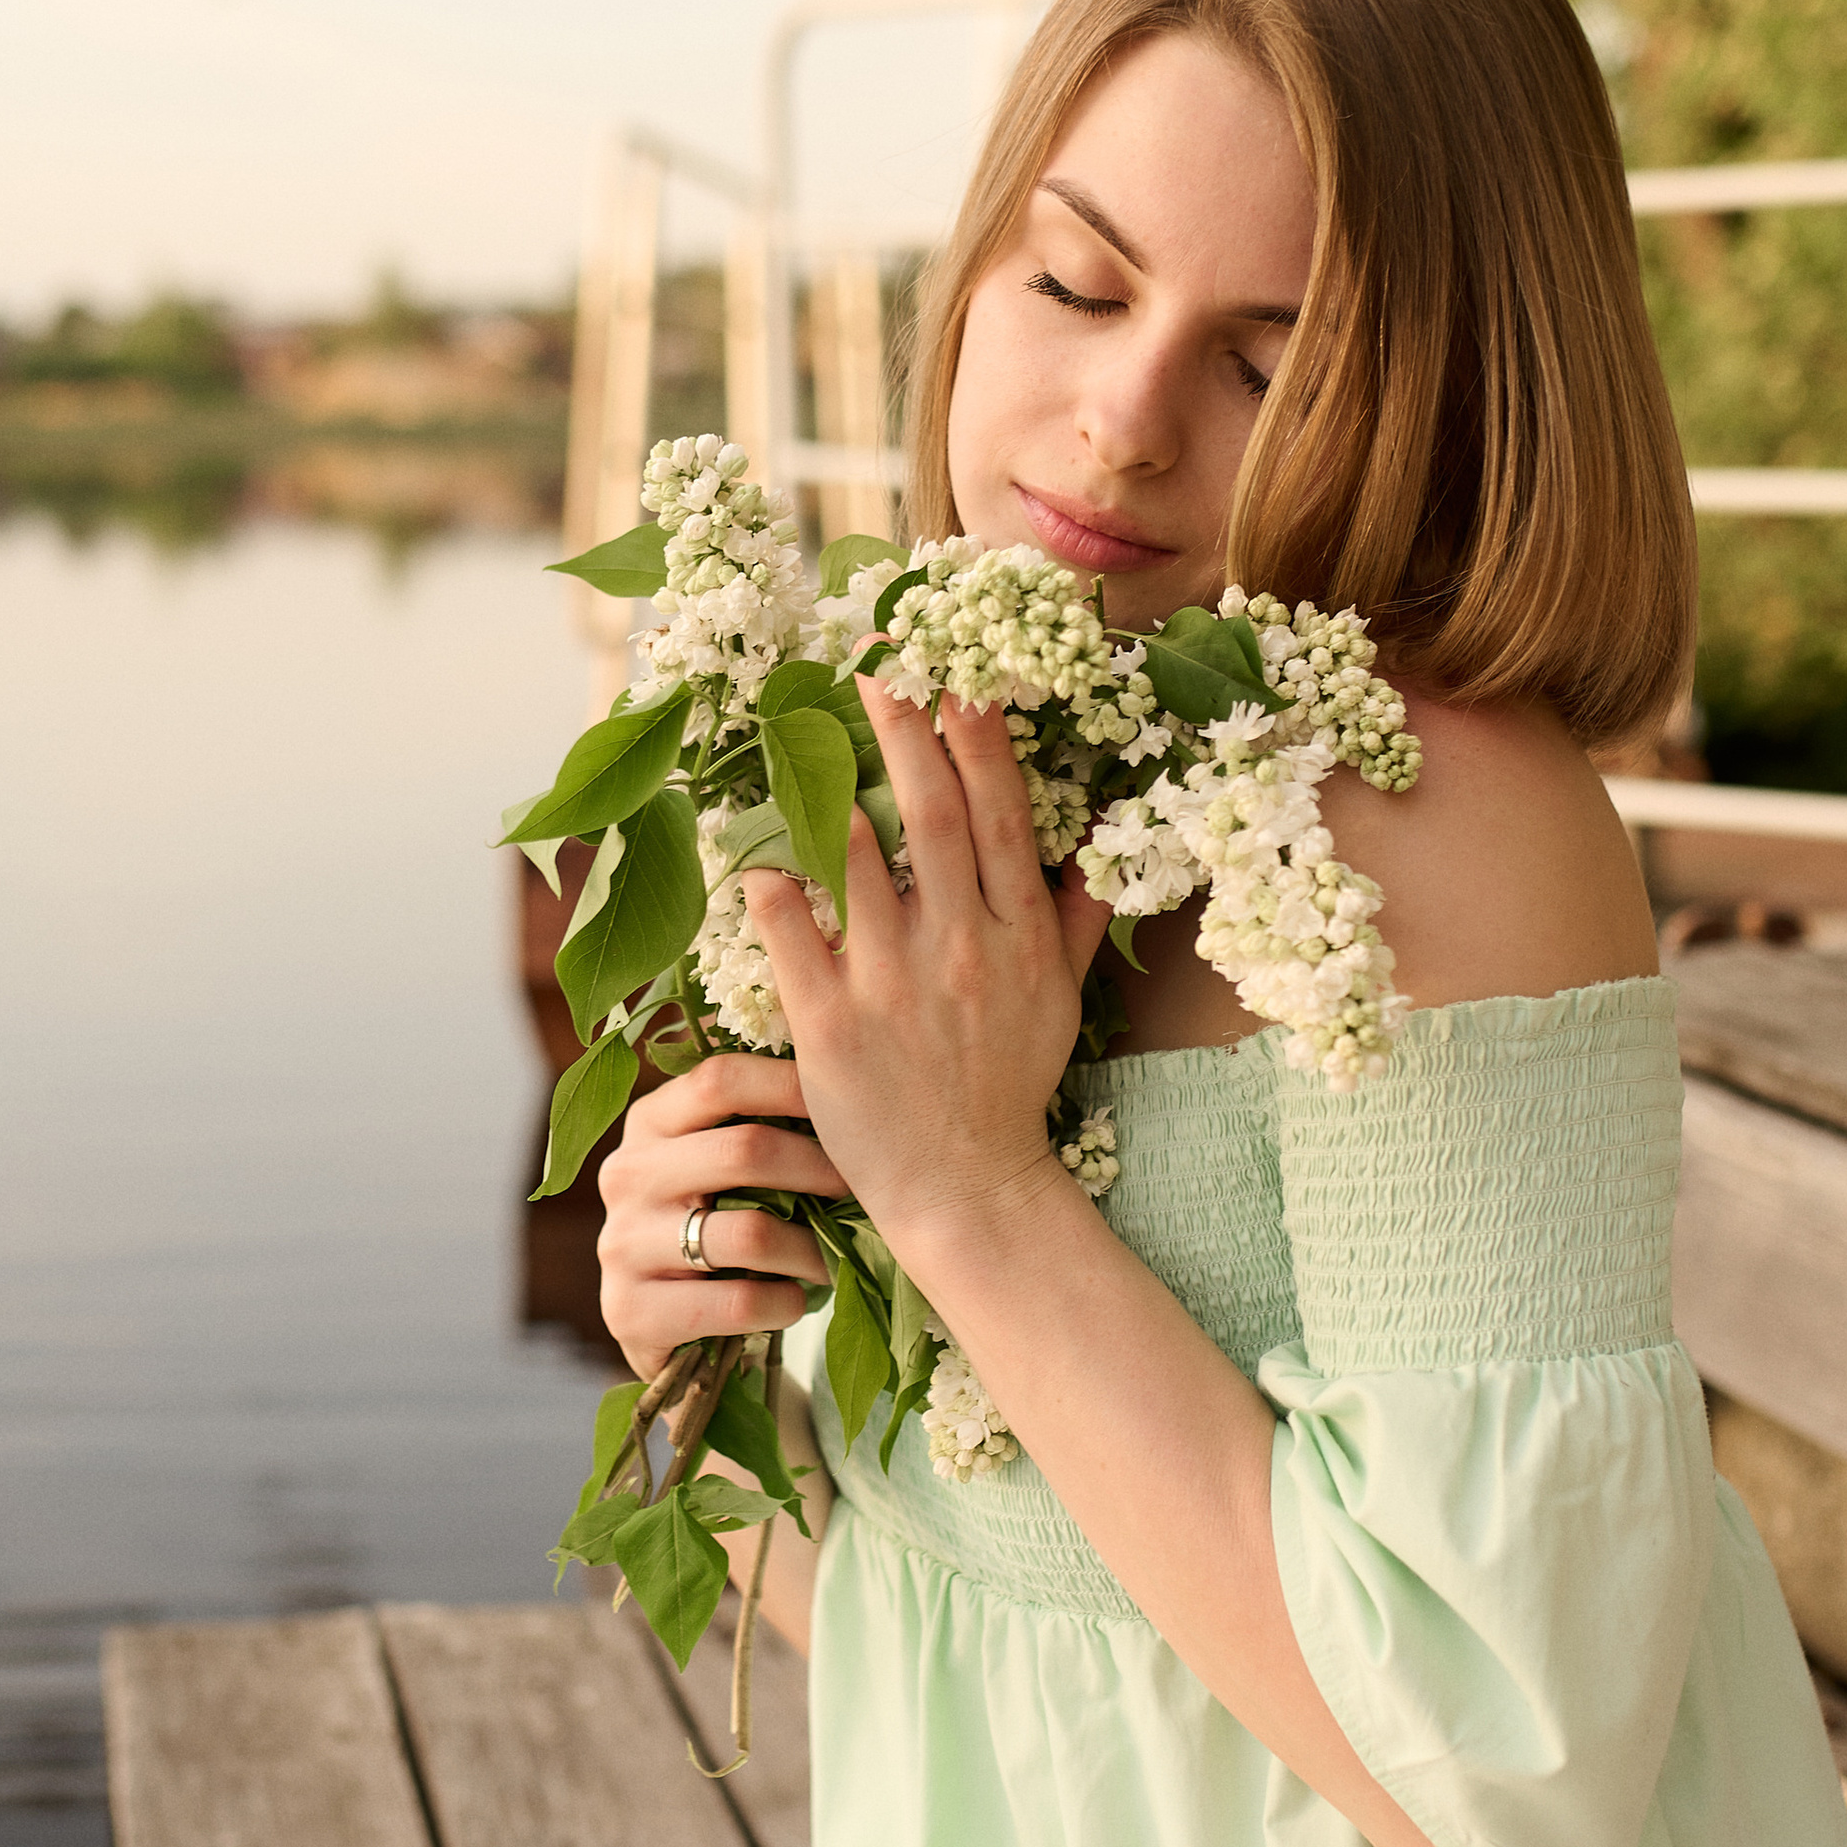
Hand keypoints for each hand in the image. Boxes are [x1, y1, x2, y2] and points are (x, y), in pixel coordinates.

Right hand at [595, 1055, 851, 1384]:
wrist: (661, 1325)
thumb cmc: (716, 1226)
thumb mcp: (721, 1166)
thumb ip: (760, 1123)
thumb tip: (850, 1083)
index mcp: (649, 1122)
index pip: (720, 1080)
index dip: (793, 1086)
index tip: (853, 1103)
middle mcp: (626, 1175)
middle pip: (744, 1151)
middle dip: (821, 1170)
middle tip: (865, 1189)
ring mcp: (622, 1244)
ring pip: (749, 1233)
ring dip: (811, 1248)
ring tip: (834, 1257)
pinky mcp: (629, 1311)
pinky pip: (740, 1302)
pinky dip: (786, 1302)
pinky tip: (794, 1301)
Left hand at [746, 684, 1107, 1283]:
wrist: (968, 1187)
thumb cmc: (1009, 1087)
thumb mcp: (1062, 1001)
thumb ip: (1074, 922)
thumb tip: (1097, 850)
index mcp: (1019, 936)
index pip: (1001, 815)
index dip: (977, 736)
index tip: (952, 672)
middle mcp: (962, 949)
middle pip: (934, 815)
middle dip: (905, 728)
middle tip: (874, 658)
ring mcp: (893, 986)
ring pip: (859, 861)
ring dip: (831, 786)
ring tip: (803, 723)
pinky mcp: (830, 1026)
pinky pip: (791, 933)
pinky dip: (770, 882)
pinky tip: (749, 838)